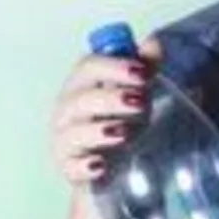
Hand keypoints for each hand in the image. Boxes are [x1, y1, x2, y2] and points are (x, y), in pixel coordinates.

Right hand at [49, 37, 162, 186]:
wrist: (110, 174)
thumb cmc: (121, 127)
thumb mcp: (138, 98)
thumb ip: (143, 71)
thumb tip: (154, 44)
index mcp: (81, 87)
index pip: (88, 67)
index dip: (114, 67)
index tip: (143, 73)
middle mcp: (67, 112)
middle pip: (81, 99)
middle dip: (111, 98)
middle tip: (140, 102)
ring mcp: (64, 142)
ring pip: (73, 133)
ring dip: (98, 130)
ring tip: (124, 132)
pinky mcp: (69, 170)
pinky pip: (72, 167)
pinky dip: (85, 166)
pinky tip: (102, 165)